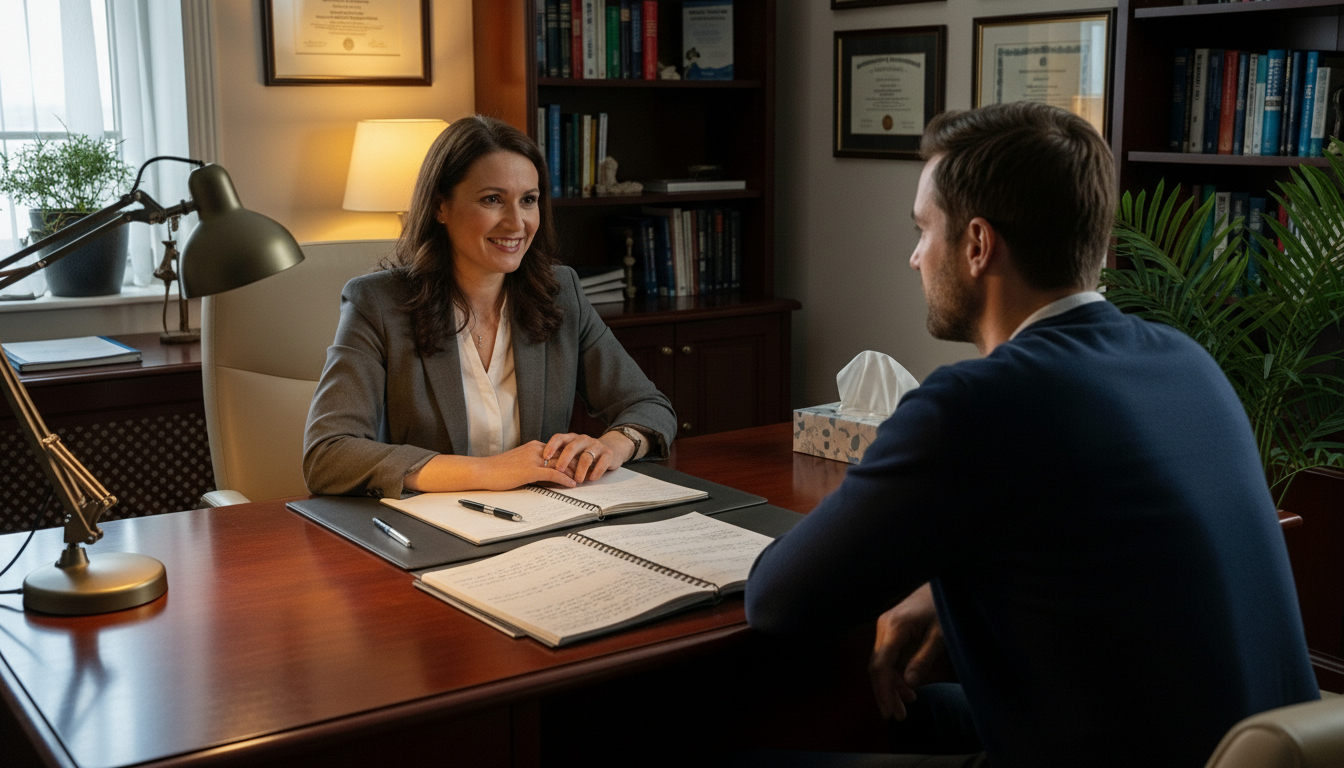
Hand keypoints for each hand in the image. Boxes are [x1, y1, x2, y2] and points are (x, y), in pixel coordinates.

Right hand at [405, 441, 575, 491]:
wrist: (483, 471)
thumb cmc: (497, 469)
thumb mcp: (518, 463)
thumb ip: (533, 465)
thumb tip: (545, 474)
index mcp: (534, 447)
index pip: (559, 450)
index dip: (572, 457)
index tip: (582, 464)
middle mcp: (536, 449)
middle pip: (564, 454)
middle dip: (578, 463)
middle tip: (590, 471)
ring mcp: (533, 459)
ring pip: (561, 463)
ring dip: (575, 471)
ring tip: (586, 479)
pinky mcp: (530, 470)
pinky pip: (552, 473)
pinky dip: (565, 479)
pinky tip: (572, 485)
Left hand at [543, 432, 631, 483]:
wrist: (611, 449)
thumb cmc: (585, 454)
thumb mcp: (572, 452)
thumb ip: (560, 457)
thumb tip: (542, 469)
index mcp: (572, 438)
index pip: (559, 438)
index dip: (551, 446)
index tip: (544, 457)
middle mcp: (583, 439)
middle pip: (572, 447)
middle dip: (564, 459)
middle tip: (559, 470)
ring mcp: (596, 446)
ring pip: (587, 456)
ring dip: (581, 469)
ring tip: (577, 480)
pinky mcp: (608, 454)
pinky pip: (602, 462)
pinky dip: (597, 470)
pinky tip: (592, 478)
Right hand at [870, 583, 951, 720]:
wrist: (941, 586)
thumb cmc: (943, 608)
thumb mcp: (940, 635)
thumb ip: (924, 659)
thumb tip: (909, 684)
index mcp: (895, 627)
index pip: (880, 665)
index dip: (883, 691)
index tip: (890, 712)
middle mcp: (884, 627)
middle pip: (876, 667)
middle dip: (886, 693)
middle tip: (899, 716)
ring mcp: (884, 628)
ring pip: (880, 664)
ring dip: (891, 686)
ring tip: (907, 705)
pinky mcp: (889, 630)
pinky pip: (886, 657)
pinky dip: (894, 674)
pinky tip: (907, 689)